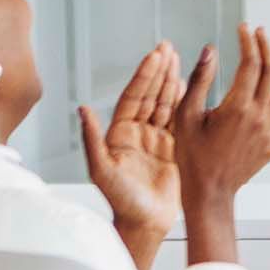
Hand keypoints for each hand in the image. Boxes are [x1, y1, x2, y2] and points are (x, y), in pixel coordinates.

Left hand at [79, 42, 183, 269]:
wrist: (144, 222)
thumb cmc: (121, 201)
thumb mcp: (102, 170)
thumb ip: (92, 139)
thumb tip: (82, 108)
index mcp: (119, 134)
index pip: (134, 97)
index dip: (145, 76)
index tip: (156, 56)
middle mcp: (136, 133)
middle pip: (149, 94)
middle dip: (158, 70)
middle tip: (168, 47)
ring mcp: (155, 139)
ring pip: (164, 103)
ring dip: (171, 80)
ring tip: (179, 58)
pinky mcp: (171, 149)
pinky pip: (178, 119)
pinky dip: (183, 100)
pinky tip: (187, 85)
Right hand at [175, 25, 269, 208]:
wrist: (211, 191)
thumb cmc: (191, 154)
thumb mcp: (186, 115)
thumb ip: (200, 80)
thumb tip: (211, 49)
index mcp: (238, 107)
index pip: (251, 63)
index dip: (248, 42)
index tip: (243, 28)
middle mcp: (261, 116)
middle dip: (265, 47)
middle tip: (257, 32)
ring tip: (260, 58)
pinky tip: (268, 87)